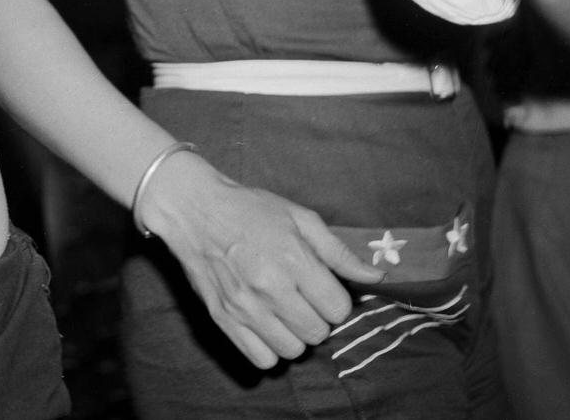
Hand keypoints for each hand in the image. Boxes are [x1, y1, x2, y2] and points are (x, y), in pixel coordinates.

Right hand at [139, 151, 383, 369]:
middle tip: (300, 296)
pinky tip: (266, 324)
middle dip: (316, 316)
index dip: (333, 298)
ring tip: (283, 310)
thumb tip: (376, 278)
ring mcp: (245, 308)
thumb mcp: (298, 217)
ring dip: (294, 334)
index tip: (319, 285)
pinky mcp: (224, 320)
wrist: (194, 209)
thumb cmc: (249, 209)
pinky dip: (269, 348)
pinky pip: (262, 360)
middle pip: (318, 333)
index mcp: (294, 259)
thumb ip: (338, 251)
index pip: (338, 308)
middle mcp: (271, 288)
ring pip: (293, 351)